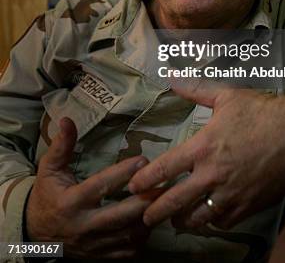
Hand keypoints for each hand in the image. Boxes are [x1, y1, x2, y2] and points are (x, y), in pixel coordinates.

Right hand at [26, 117, 161, 258]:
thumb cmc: (47, 194)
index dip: (122, 174)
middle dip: (145, 199)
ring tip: (165, 199)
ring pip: (127, 234)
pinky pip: (126, 251)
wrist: (35, 233)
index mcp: (71, 202)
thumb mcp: (49, 168)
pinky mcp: (99, 256)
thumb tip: (67, 119)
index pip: (101, 186)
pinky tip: (152, 221)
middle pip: (120, 214)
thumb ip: (61, 145)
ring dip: (148, 217)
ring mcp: (93, 244)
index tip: (143, 160)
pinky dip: (142, 237)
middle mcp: (83, 225)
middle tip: (165, 183)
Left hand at [129, 82, 284, 229]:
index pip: (165, 168)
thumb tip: (171, 76)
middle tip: (144, 217)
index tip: (133, 187)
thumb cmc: (262, 110)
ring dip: (183, 220)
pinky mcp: (249, 205)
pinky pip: (223, 222)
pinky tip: (209, 216)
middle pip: (174, 202)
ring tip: (175, 219)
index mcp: (203, 146)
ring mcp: (231, 194)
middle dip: (154, 212)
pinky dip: (213, 221)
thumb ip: (195, 89)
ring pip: (197, 218)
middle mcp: (213, 174)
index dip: (145, 181)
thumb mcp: (227, 95)